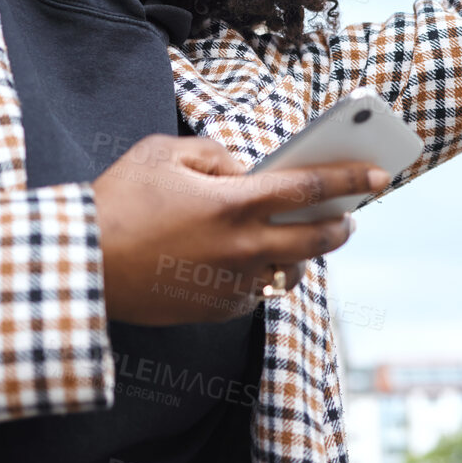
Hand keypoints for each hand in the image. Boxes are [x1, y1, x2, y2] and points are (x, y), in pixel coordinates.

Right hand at [89, 134, 386, 324]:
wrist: (82, 266)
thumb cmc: (118, 202)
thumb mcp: (162, 153)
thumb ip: (212, 154)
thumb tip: (242, 170)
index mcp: (233, 203)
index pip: (310, 189)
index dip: (350, 180)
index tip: (379, 174)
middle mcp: (242, 247)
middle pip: (316, 239)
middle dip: (341, 224)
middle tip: (349, 215)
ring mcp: (232, 284)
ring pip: (290, 272)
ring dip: (302, 255)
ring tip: (302, 239)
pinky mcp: (216, 309)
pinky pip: (256, 292)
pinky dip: (262, 274)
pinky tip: (253, 260)